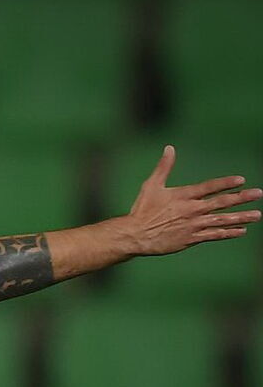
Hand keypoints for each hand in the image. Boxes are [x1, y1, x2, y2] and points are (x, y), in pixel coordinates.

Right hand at [120, 145, 262, 255]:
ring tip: (257, 214)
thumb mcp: (151, 185)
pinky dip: (228, 232)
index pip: (209, 187)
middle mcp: (192, 210)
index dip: (226, 183)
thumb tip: (169, 148)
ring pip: (222, 220)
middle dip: (242, 198)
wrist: (135, 235)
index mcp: (184, 195)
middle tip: (259, 194)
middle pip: (221, 202)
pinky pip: (214, 235)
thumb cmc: (142, 210)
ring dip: (241, 217)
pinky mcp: (191, 238)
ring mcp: (193, 225)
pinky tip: (241, 230)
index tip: (241, 180)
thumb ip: (164, 167)